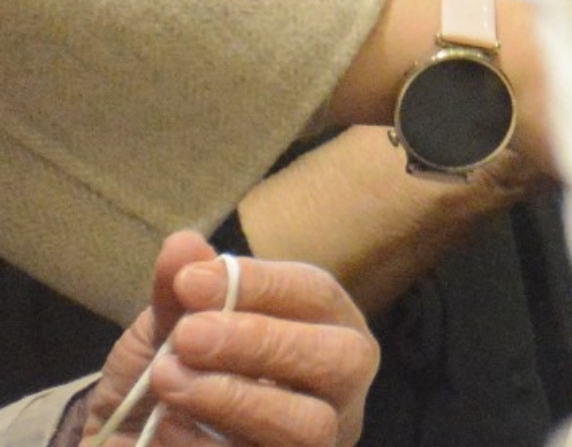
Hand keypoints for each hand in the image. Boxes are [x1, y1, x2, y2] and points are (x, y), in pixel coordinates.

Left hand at [64, 234, 374, 446]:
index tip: (189, 281)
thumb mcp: (165, 331)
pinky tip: (164, 426)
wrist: (129, 444)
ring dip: (236, 398)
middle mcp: (335, 390)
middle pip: (343, 360)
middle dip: (265, 342)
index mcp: (323, 332)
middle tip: (190, 335)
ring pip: (310, 425)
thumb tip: (182, 244)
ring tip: (169, 379)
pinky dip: (204, 444)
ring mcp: (315, 442)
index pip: (318, 296)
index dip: (261, 283)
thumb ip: (179, 293)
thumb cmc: (166, 381)